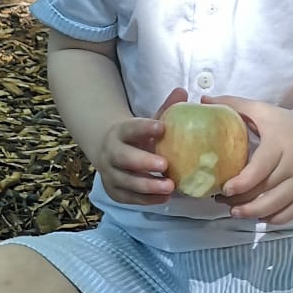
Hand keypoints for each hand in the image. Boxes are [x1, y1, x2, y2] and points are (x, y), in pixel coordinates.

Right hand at [94, 88, 184, 205]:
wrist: (110, 151)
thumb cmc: (138, 137)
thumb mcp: (149, 122)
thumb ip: (165, 110)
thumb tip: (182, 92)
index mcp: (120, 132)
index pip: (130, 129)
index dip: (144, 128)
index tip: (161, 127)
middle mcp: (111, 152)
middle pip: (123, 158)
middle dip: (144, 162)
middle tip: (165, 165)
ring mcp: (110, 173)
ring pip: (125, 181)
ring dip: (147, 185)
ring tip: (170, 187)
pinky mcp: (114, 191)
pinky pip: (128, 197)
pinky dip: (145, 200)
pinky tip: (164, 198)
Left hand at [203, 96, 292, 225]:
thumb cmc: (282, 122)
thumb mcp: (260, 109)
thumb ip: (233, 104)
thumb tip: (203, 100)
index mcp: (280, 144)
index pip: (261, 169)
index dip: (242, 183)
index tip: (225, 189)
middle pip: (267, 190)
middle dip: (242, 200)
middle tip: (221, 201)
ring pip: (279, 205)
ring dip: (255, 213)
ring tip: (235, 212)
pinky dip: (276, 219)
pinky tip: (259, 217)